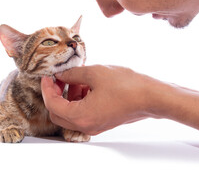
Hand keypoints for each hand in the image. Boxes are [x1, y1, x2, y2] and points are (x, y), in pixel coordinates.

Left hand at [41, 65, 155, 134]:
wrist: (152, 97)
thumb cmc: (127, 86)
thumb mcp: (94, 73)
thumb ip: (72, 74)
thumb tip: (60, 74)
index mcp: (80, 116)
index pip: (52, 104)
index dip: (46, 88)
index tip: (47, 76)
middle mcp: (85, 125)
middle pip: (57, 113)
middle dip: (54, 94)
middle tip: (57, 78)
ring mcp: (94, 126)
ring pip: (69, 114)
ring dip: (67, 96)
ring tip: (75, 78)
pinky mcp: (101, 122)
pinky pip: (81, 113)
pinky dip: (78, 100)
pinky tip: (85, 84)